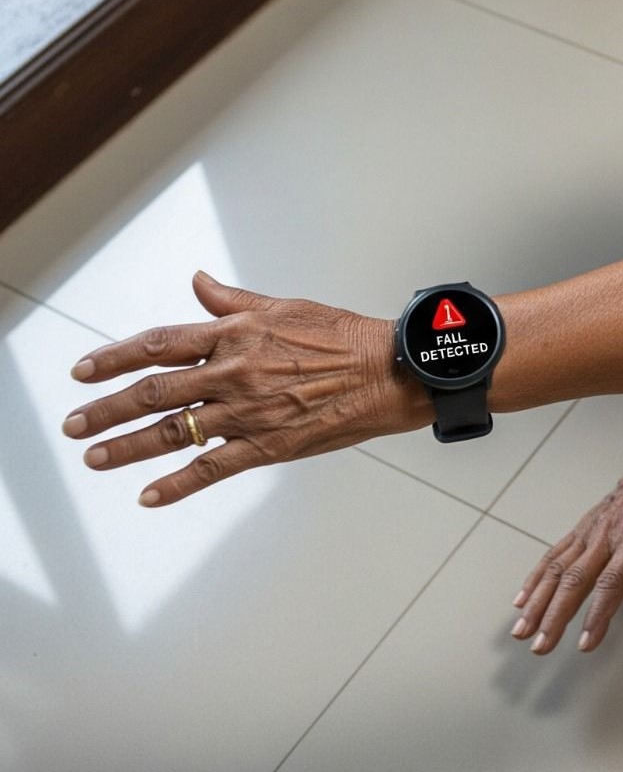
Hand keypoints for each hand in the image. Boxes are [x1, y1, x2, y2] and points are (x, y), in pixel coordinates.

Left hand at [63, 271, 428, 505]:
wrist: (391, 371)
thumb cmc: (346, 336)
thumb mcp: (287, 306)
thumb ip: (233, 300)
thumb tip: (198, 283)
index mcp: (237, 334)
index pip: (160, 343)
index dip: (115, 358)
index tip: (83, 371)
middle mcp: (235, 372)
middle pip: (154, 392)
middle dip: (106, 409)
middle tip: (73, 424)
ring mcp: (250, 412)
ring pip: (173, 432)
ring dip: (126, 448)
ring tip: (94, 458)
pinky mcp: (270, 445)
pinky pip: (212, 468)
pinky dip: (177, 484)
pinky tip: (149, 496)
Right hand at [510, 408, 622, 653]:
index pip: (613, 583)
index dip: (597, 615)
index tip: (586, 642)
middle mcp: (608, 532)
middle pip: (575, 580)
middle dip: (554, 616)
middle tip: (541, 645)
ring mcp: (592, 528)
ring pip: (557, 568)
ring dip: (537, 601)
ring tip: (522, 628)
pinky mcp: (583, 525)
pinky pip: (555, 552)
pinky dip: (536, 577)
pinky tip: (523, 597)